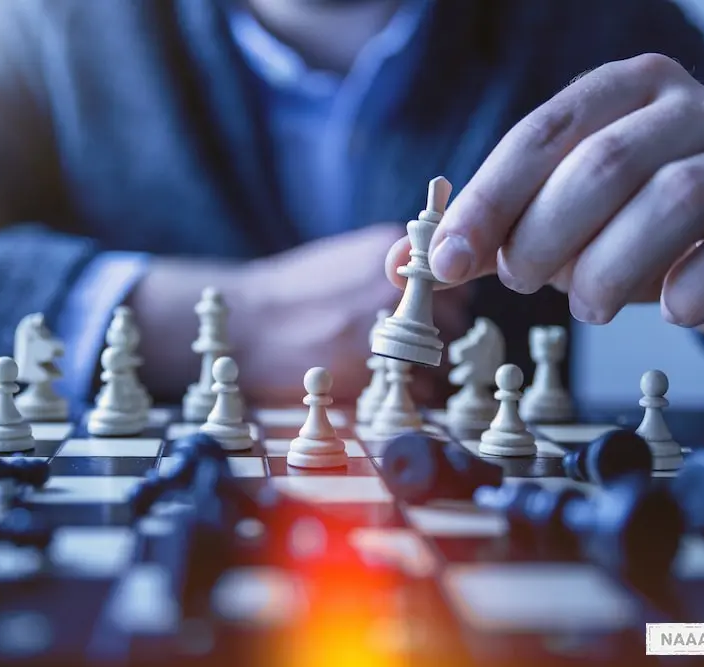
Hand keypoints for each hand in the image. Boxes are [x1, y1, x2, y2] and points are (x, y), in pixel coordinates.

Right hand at [240, 223, 469, 403]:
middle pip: (456, 320)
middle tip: (409, 348)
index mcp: (391, 252)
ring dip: (428, 369)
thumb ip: (392, 269)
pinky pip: (421, 390)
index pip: (455, 282)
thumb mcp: (346, 259)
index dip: (445, 304)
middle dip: (439, 337)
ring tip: (394, 369)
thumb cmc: (292, 294)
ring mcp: (385, 328)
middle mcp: (395, 287)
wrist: (246, 324)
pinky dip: (412, 395)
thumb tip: (432, 286)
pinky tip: (383, 386)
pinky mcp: (371, 371)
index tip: (429, 317)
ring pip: (441, 358)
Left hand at [415, 53, 703, 339]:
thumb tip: (402, 261)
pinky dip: (691, 291)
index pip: (543, 133)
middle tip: (522, 281)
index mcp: (625, 92)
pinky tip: (669, 308)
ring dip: (609, 269)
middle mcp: (692, 111)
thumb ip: (485, 236)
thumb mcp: (553, 221)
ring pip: (674, 200)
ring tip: (584, 305)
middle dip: (545, 234)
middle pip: (605, 162)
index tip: (447, 259)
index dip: (489, 199)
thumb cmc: (630, 228)